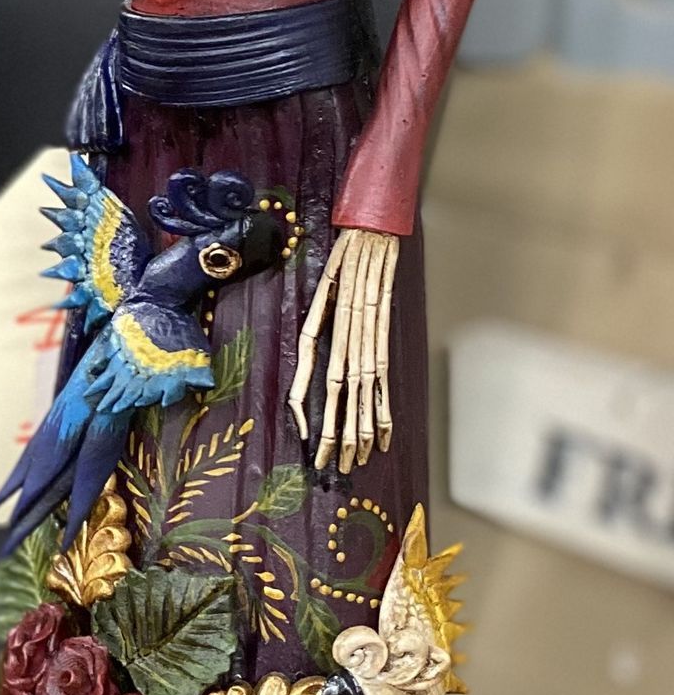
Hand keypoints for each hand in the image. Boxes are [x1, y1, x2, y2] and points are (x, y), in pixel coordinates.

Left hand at [289, 227, 398, 472]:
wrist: (374, 232)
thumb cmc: (344, 259)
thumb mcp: (322, 288)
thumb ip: (317, 321)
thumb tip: (310, 352)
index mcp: (329, 324)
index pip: (315, 373)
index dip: (308, 406)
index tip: (308, 436)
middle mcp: (350, 335)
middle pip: (340, 392)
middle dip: (336, 431)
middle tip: (333, 463)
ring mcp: (371, 337)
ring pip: (364, 392)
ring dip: (360, 428)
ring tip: (356, 458)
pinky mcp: (387, 337)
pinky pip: (384, 380)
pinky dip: (382, 409)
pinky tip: (382, 435)